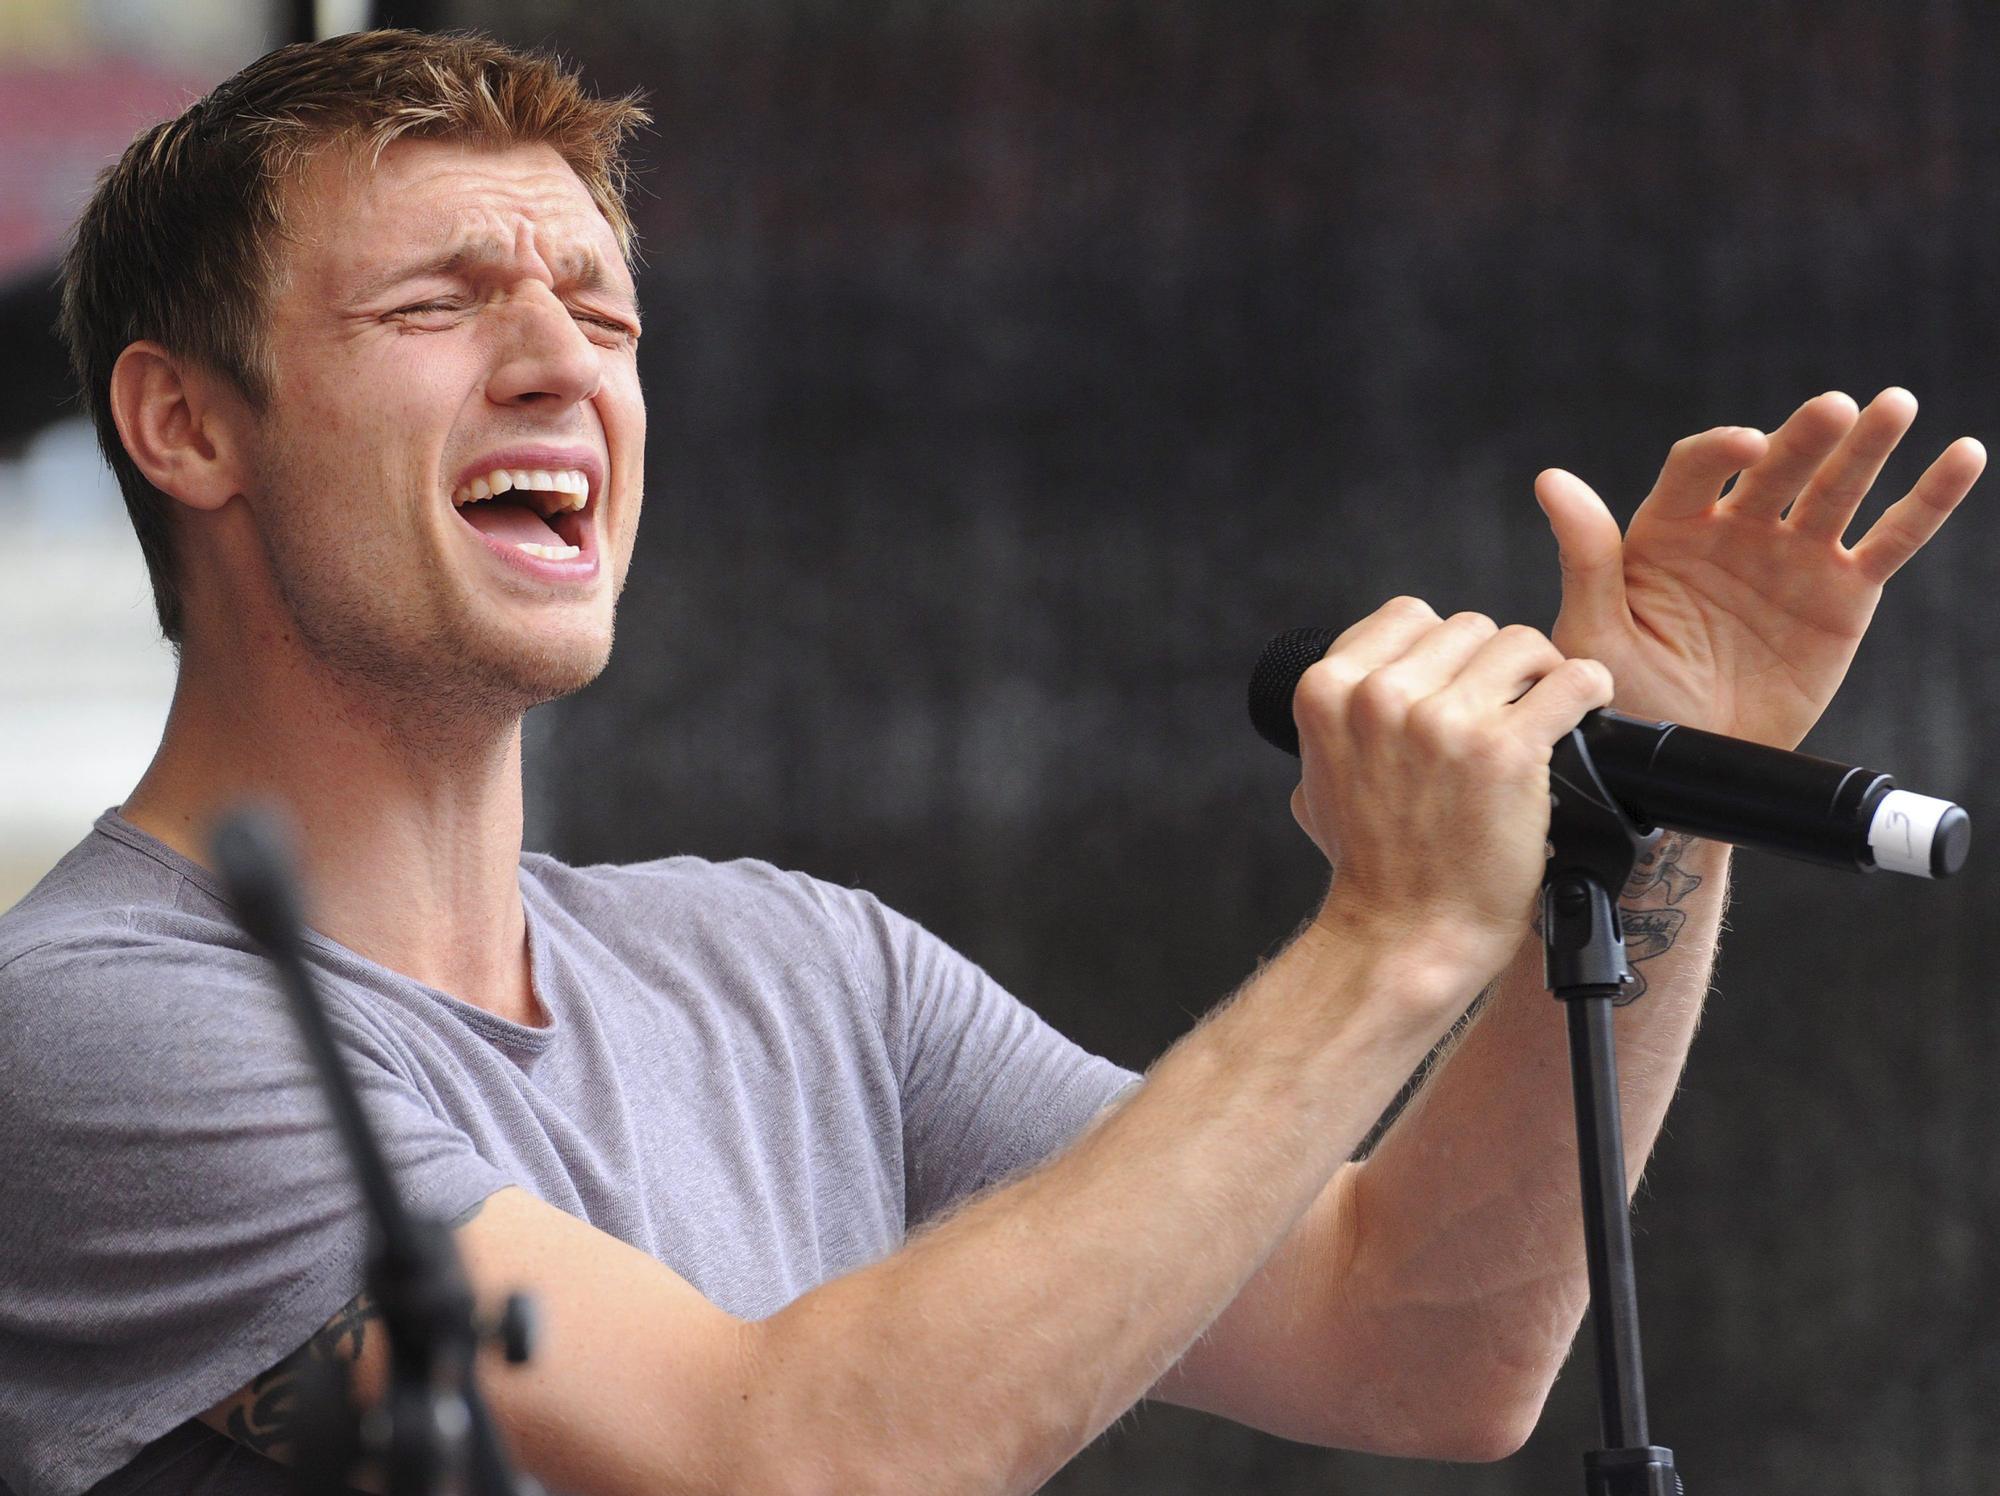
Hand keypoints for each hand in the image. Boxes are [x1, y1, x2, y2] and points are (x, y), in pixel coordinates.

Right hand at [1290, 599, 1613, 986]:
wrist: (1403, 934)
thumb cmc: (1370, 865)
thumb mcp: (1317, 775)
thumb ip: (1342, 718)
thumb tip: (1369, 682)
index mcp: (1330, 690)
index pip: (1409, 615)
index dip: (1443, 649)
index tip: (1461, 684)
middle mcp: (1380, 696)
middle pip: (1469, 627)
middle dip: (1492, 666)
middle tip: (1503, 712)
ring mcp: (1443, 720)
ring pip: (1521, 643)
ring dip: (1540, 676)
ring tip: (1540, 716)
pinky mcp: (1506, 750)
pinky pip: (1573, 679)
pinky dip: (1588, 690)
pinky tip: (1582, 711)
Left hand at [1536, 389, 1983, 747]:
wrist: (1689, 765)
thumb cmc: (1629, 698)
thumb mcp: (1595, 632)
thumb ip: (1585, 555)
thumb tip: (1551, 478)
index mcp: (1668, 531)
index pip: (1697, 470)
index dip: (1721, 452)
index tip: (1744, 447)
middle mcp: (1734, 531)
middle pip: (1775, 467)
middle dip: (1804, 437)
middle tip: (1836, 410)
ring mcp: (1794, 556)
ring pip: (1836, 489)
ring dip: (1868, 446)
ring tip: (1895, 406)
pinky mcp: (1845, 593)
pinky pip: (1891, 540)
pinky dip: (1930, 499)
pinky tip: (1964, 456)